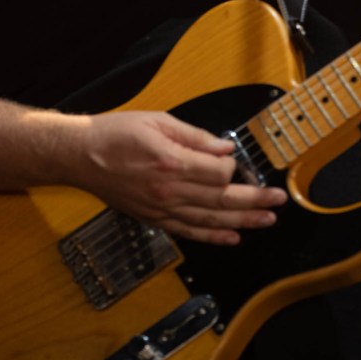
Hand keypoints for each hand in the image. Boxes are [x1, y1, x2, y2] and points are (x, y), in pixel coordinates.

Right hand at [78, 110, 287, 245]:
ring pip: (209, 219)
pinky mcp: (154, 218)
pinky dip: (212, 236)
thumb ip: (195, 137)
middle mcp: (168, 191)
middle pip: (221, 199)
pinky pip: (188, 231)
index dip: (235, 168)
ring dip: (242, 221)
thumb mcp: (158, 121)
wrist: (81, 155)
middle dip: (254, 201)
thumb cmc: (117, 134)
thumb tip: (225, 149)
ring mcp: (161, 209)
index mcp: (171, 162)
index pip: (218, 173)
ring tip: (267, 220)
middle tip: (279, 200)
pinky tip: (232, 237)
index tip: (241, 161)